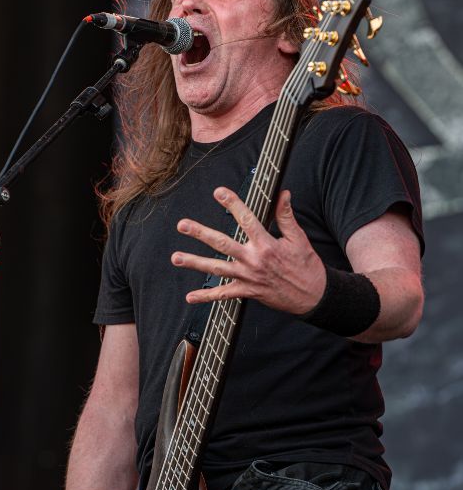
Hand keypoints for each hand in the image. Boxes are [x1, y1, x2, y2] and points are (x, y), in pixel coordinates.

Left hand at [171, 187, 325, 313]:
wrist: (313, 296)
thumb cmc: (306, 266)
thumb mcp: (298, 238)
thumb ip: (286, 216)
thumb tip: (283, 194)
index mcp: (266, 244)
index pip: (246, 220)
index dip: (233, 204)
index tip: (219, 192)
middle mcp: (253, 260)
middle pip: (222, 243)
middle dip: (200, 233)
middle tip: (182, 225)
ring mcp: (248, 277)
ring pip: (216, 268)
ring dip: (195, 262)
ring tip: (175, 257)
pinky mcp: (247, 292)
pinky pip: (223, 295)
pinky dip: (206, 297)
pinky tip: (190, 297)